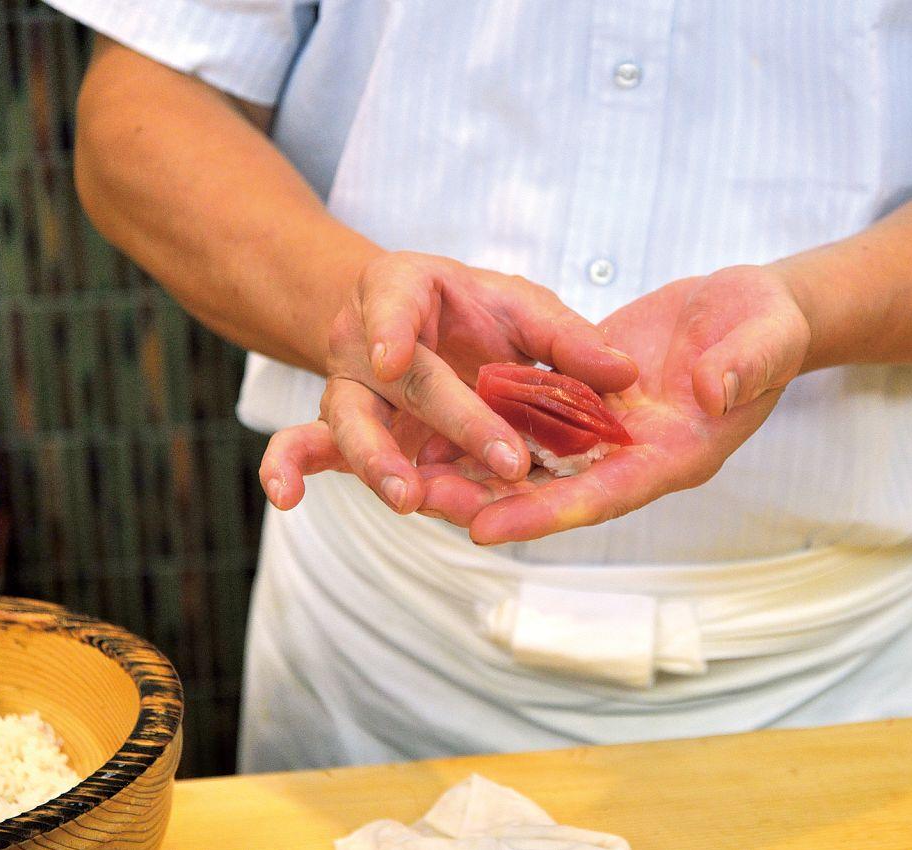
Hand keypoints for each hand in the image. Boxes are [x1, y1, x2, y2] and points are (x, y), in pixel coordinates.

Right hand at [260, 251, 637, 512]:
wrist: (416, 320)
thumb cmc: (472, 310)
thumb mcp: (520, 307)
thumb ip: (566, 337)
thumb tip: (626, 373)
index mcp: (402, 289)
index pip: (395, 304)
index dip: (392, 328)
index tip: (394, 355)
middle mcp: (363, 340)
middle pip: (400, 382)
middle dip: (454, 421)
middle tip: (506, 458)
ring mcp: (348, 389)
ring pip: (349, 425)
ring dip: (377, 463)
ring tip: (410, 498)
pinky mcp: (343, 431)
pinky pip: (306, 448)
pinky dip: (287, 470)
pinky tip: (285, 499)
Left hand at [414, 264, 810, 541]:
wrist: (752, 311)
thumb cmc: (768, 326)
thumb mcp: (767, 338)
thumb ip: (745, 366)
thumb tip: (712, 390)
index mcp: (678, 454)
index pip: (608, 494)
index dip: (547, 514)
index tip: (488, 529)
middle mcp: (635, 455)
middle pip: (555, 491)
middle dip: (491, 501)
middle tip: (422, 503)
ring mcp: (610, 431)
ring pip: (534, 461)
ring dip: (477, 471)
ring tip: (409, 475)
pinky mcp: (589, 400)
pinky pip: (533, 418)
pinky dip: (488, 425)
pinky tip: (435, 423)